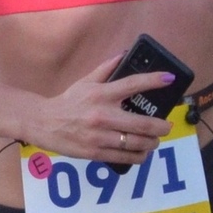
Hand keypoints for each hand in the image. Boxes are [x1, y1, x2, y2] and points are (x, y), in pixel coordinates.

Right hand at [30, 53, 173, 163]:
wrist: (43, 123)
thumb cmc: (68, 102)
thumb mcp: (85, 82)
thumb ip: (106, 68)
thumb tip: (124, 54)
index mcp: (102, 94)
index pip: (132, 84)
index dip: (153, 80)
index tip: (169, 79)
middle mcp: (103, 115)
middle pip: (142, 123)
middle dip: (162, 126)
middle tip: (168, 126)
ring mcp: (99, 136)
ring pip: (136, 143)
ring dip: (152, 143)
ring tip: (155, 140)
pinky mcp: (95, 152)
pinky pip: (124, 157)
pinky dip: (139, 156)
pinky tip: (143, 153)